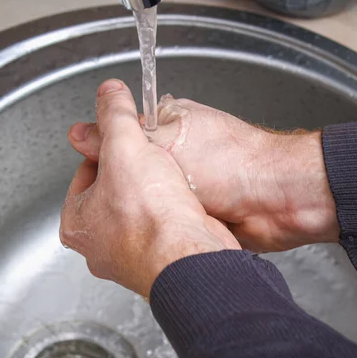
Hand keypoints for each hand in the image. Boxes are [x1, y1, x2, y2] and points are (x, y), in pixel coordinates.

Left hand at [60, 80, 239, 296]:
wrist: (191, 258)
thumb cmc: (151, 219)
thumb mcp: (125, 147)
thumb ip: (114, 116)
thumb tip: (108, 93)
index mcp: (77, 223)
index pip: (85, 172)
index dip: (108, 150)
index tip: (123, 140)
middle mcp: (100, 246)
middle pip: (114, 192)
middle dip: (134, 172)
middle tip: (149, 159)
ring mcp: (131, 257)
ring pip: (140, 211)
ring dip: (156, 193)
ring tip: (169, 180)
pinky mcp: (160, 261)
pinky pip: (163, 227)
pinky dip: (173, 213)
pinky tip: (184, 203)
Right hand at [69, 91, 339, 252]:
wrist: (275, 203)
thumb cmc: (230, 163)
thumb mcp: (162, 141)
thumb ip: (117, 137)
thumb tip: (81, 132)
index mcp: (164, 126)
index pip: (115, 137)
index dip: (100, 154)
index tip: (91, 171)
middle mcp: (171, 157)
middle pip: (124, 174)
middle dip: (118, 188)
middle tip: (116, 200)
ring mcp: (181, 189)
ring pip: (140, 203)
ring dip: (138, 211)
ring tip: (139, 216)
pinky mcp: (189, 218)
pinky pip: (160, 223)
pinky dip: (157, 226)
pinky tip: (155, 231)